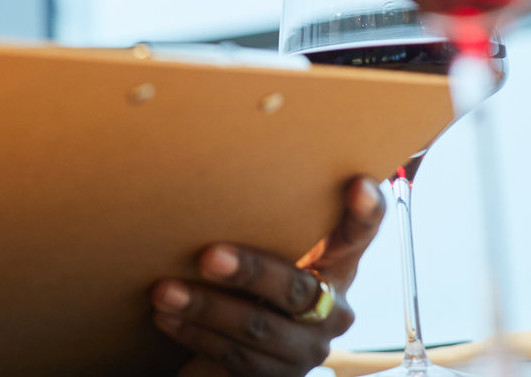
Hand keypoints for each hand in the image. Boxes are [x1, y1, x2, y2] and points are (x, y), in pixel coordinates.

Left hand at [150, 176, 384, 376]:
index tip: (359, 186)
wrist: (226, 357)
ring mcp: (308, 348)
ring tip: (164, 291)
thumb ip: (257, 224)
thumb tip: (208, 173)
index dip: (366, 214)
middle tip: (207, 256)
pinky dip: (195, 333)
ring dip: (205, 307)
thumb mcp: (259, 250)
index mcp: (335, 265)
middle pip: (296, 289)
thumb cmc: (242, 284)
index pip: (359, 235)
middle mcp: (332, 308)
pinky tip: (165, 317)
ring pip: (258, 326)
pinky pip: (236, 356)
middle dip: (250, 271)